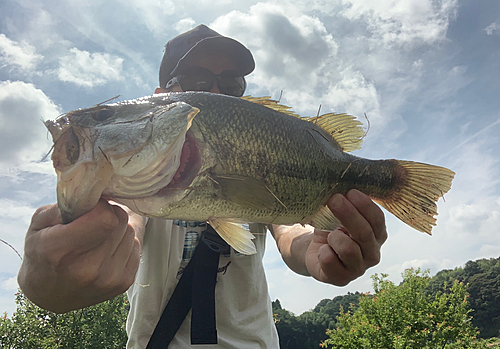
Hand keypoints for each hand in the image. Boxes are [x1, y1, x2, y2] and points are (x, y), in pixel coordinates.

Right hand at [17, 199, 144, 312]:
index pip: (105, 218)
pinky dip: (124, 244)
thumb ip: (65, 205)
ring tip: (97, 238)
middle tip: (93, 222)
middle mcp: (86, 269)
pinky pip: (137, 248)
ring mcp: (107, 279)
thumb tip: (96, 194)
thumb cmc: (42, 253)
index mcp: (60, 250)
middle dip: (110, 215)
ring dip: (118, 230)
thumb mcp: (38, 224)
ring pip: (131, 233)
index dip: (101, 207)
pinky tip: (106, 251)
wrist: (48, 295)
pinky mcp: (123, 284)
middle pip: (120, 223)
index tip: (91, 209)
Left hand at [305, 189, 386, 285]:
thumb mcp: (340, 214)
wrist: (316, 251)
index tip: (350, 191)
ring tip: (328, 234)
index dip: (365, 205)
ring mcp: (358, 269)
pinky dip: (323, 251)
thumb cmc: (332, 228)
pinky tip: (322, 250)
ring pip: (349, 249)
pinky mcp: (341, 279)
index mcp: (378, 235)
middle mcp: (372, 254)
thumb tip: (342, 187)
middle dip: (348, 214)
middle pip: (364, 233)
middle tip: (334, 199)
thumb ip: (346, 204)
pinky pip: (330, 262)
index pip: (377, 220)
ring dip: (334, 236)